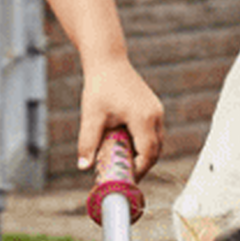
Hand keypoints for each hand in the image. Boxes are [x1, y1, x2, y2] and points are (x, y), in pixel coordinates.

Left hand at [77, 57, 164, 177]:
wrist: (108, 61)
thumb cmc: (100, 86)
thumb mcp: (92, 116)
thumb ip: (88, 143)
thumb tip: (83, 166)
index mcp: (143, 118)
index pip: (148, 153)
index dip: (139, 170)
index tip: (125, 179)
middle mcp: (155, 115)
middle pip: (155, 151)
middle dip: (141, 165)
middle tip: (124, 175)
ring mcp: (156, 111)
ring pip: (156, 142)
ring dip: (142, 154)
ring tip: (123, 162)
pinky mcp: (153, 108)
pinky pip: (153, 132)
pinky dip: (143, 143)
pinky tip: (125, 145)